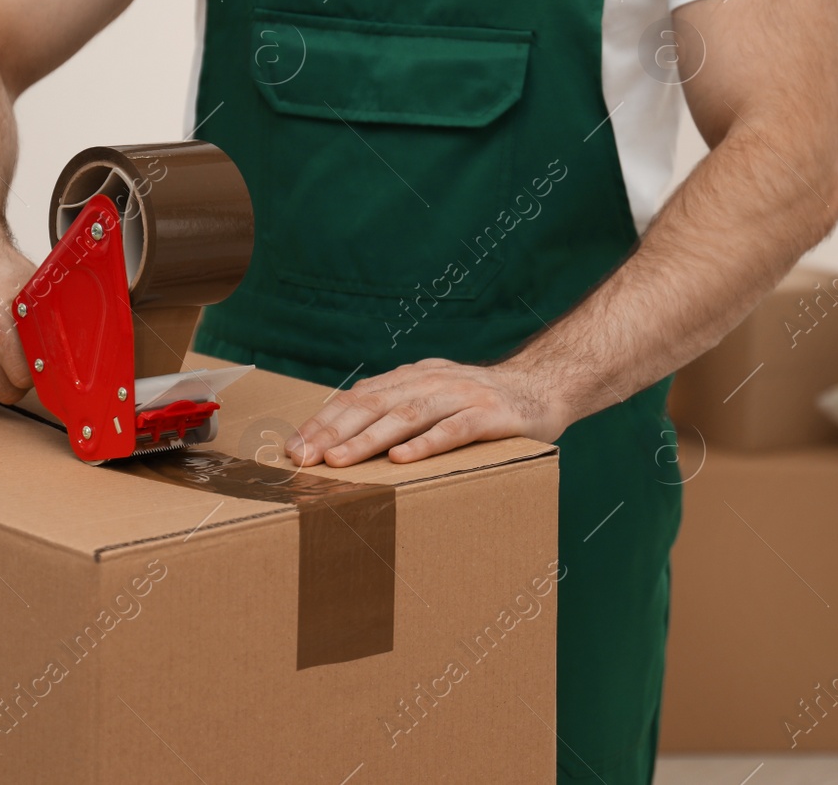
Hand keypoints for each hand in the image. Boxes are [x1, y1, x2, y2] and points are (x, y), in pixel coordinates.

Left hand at [285, 358, 575, 467]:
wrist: (544, 387)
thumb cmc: (480, 403)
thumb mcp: (434, 397)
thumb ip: (398, 409)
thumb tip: (342, 439)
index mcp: (411, 378)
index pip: (358, 397)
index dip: (324, 421)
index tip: (293, 447)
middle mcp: (431, 381)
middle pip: (374, 405)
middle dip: (334, 432)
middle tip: (303, 457)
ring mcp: (462, 395)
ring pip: (407, 416)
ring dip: (369, 438)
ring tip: (338, 460)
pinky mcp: (491, 415)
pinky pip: (454, 430)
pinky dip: (426, 443)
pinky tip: (402, 459)